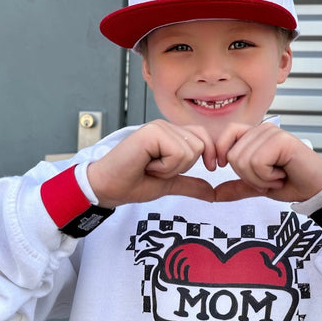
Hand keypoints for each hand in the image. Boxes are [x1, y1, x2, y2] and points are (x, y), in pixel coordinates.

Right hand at [87, 120, 216, 207]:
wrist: (108, 188)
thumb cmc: (133, 183)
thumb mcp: (169, 184)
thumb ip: (190, 184)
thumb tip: (212, 194)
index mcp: (171, 134)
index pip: (204, 136)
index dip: (209, 154)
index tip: (209, 168)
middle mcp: (166, 126)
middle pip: (201, 145)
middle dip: (183, 166)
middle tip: (158, 169)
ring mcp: (158, 127)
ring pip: (191, 150)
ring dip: (172, 168)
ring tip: (150, 167)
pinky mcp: (151, 132)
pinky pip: (177, 153)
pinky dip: (165, 167)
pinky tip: (146, 165)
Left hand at [214, 122, 321, 202]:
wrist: (315, 189)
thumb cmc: (290, 183)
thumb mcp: (257, 186)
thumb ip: (236, 186)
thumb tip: (213, 194)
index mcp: (255, 135)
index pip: (226, 134)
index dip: (222, 154)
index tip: (227, 168)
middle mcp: (263, 129)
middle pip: (232, 155)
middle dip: (248, 176)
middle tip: (268, 178)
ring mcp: (273, 133)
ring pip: (243, 160)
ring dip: (259, 179)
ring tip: (277, 176)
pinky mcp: (282, 140)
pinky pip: (258, 162)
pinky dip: (267, 177)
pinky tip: (282, 174)